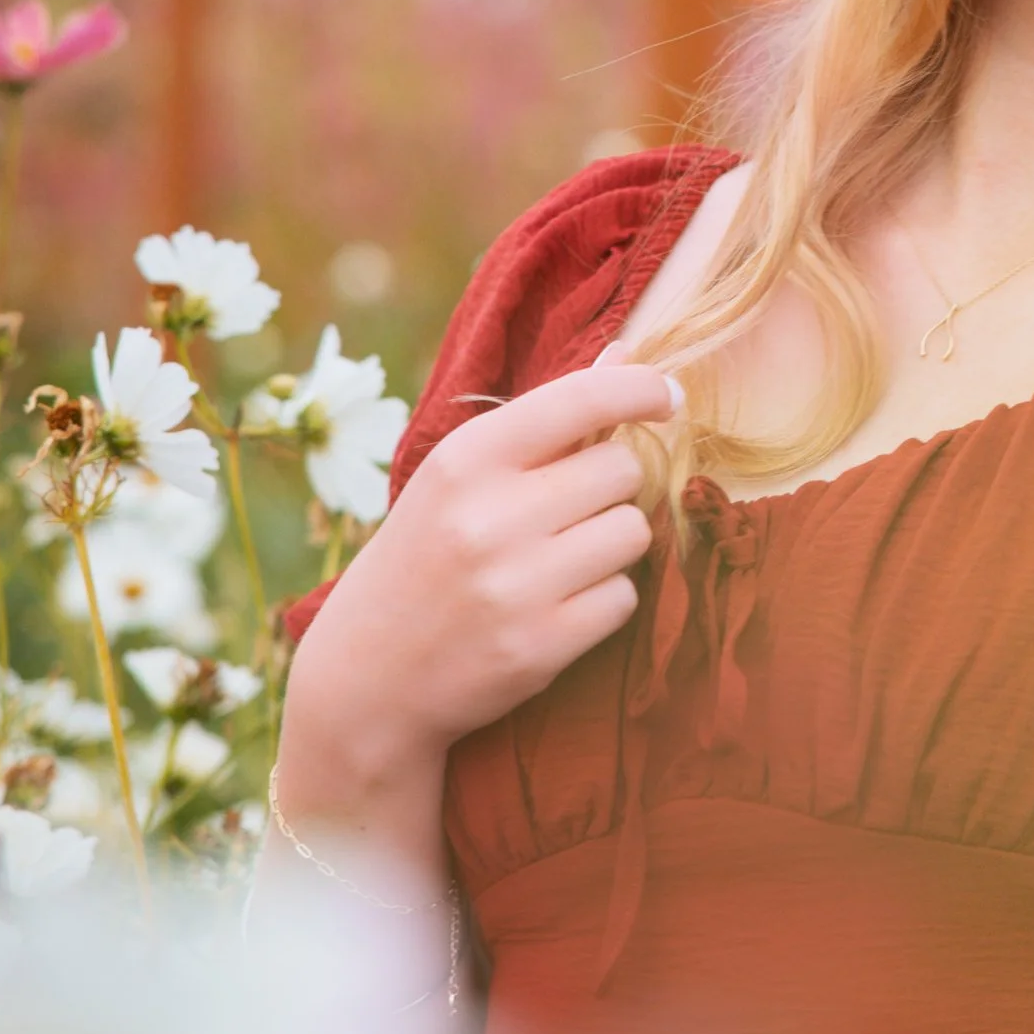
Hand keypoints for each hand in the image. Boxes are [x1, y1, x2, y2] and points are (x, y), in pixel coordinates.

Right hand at [277, 363, 678, 813]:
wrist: (366, 678)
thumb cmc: (424, 558)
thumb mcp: (460, 477)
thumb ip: (546, 418)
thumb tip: (627, 355)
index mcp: (465, 461)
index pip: (580, 400)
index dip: (640, 390)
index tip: (667, 396)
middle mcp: (488, 518)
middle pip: (622, 469)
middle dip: (612, 486)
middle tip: (569, 512)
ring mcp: (514, 586)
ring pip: (633, 532)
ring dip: (612, 543)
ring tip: (560, 561)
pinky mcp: (539, 646)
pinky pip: (624, 598)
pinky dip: (605, 600)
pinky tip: (558, 606)